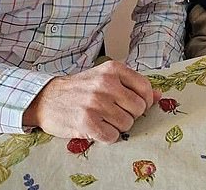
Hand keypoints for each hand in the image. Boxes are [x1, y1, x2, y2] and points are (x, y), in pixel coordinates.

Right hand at [23, 61, 159, 142]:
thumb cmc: (80, 88)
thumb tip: (159, 95)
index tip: (136, 105)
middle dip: (130, 115)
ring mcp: (96, 103)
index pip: (145, 88)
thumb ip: (132, 85)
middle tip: (114, 112)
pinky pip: (112, 136)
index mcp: (113, 69)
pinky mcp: (87, 122)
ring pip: (127, 124)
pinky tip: (97, 128)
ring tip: (104, 119)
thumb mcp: (106, 77)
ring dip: (118, 126)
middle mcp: (106, 83)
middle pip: (138, 108)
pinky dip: (107, 136)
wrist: (47, 98)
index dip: (145, 101)